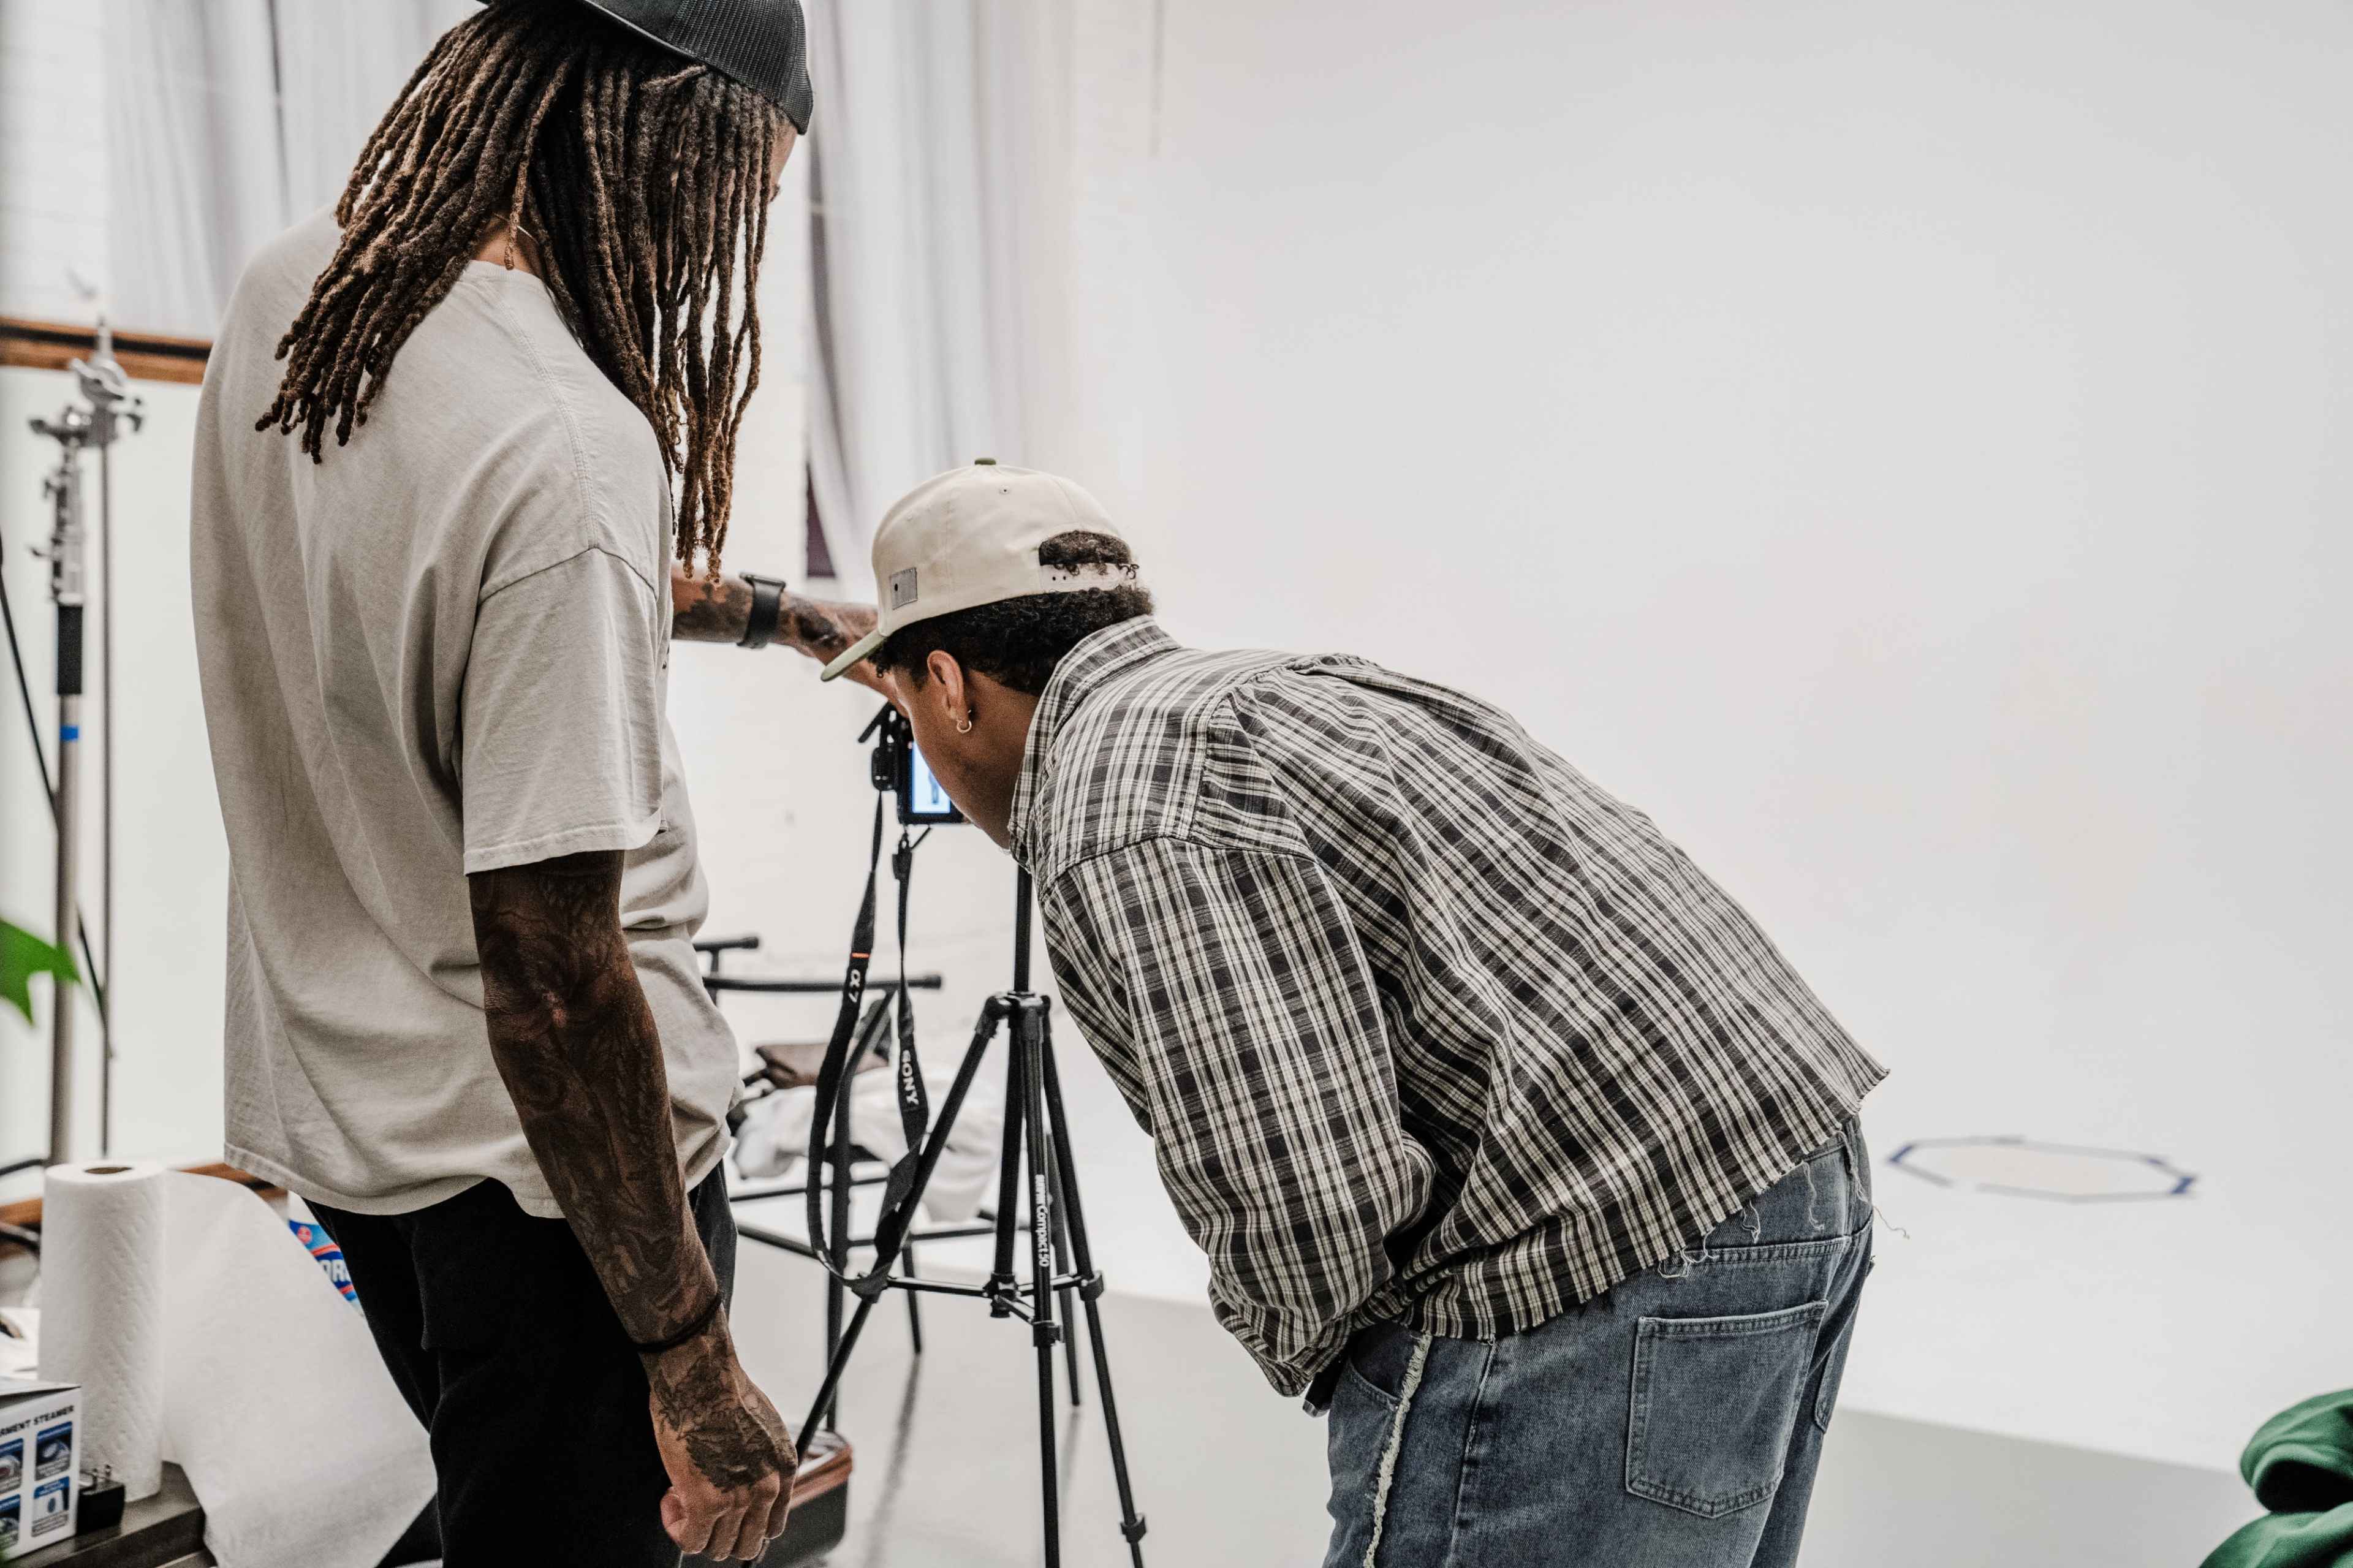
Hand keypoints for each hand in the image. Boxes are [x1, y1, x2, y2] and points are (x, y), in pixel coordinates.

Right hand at [644, 1317, 796, 1560]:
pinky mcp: (708, 1503)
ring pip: (717, 1547)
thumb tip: (741, 1481)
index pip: (771, 1526)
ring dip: (694, 1527)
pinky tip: (670, 1496)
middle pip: (747, 1545)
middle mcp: (768, 1489)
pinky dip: (676, 1527)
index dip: (741, 1522)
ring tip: (681, 1493)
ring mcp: (739, 1499)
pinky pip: (690, 1540)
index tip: (720, 1505)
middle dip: (719, 1532)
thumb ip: (759, 1460)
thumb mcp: (762, 1428)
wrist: (703, 1376)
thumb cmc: (723, 1391)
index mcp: (785, 1470)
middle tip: (697, 1503)